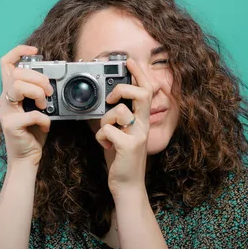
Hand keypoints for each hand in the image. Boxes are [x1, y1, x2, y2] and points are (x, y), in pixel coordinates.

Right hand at [0, 45, 53, 165]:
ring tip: (45, 105)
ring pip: (17, 86)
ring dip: (37, 93)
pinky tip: (46, 125)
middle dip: (38, 78)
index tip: (35, 51)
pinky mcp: (11, 125)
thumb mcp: (37, 108)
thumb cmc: (32, 132)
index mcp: (10, 92)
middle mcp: (5, 100)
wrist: (26, 158)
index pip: (6, 63)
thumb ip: (39, 93)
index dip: (18, 51)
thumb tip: (53, 81)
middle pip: (16, 73)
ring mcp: (6, 112)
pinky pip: (31, 114)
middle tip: (49, 92)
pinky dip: (43, 119)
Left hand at [95, 58, 152, 195]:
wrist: (128, 186)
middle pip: (142, 94)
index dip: (139, 74)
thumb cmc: (122, 160)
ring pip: (119, 111)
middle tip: (112, 95)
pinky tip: (106, 146)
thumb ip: (116, 119)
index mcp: (142, 121)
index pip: (146, 91)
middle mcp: (143, 126)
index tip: (129, 62)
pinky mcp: (128, 147)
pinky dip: (101, 137)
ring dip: (105, 119)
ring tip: (106, 133)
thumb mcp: (121, 135)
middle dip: (124, 88)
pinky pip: (107, 130)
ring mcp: (138, 136)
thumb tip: (103, 104)